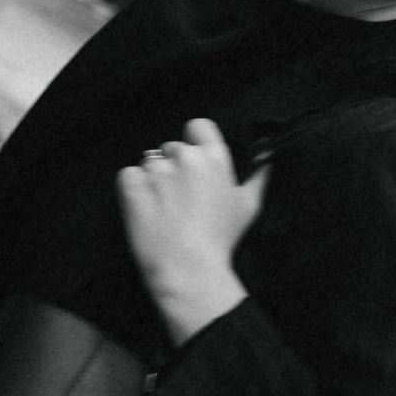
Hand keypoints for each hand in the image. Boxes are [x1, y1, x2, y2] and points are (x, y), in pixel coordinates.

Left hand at [116, 118, 268, 345]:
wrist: (188, 269)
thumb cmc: (220, 240)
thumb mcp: (249, 208)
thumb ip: (258, 178)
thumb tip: (267, 161)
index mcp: (215, 158)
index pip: (198, 126)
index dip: (194, 141)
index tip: (193, 160)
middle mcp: (186, 157)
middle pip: (172, 149)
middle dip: (173, 168)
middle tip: (179, 199)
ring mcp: (157, 170)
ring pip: (149, 163)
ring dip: (153, 181)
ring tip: (163, 210)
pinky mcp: (132, 184)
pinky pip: (128, 176)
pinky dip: (133, 190)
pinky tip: (146, 211)